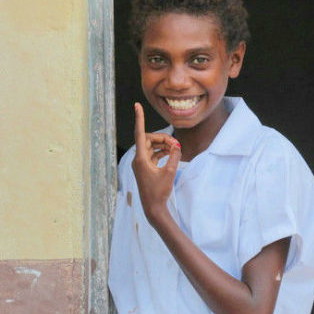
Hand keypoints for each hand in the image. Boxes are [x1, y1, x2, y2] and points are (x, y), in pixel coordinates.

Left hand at [132, 102, 181, 219]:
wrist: (153, 207)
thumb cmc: (159, 191)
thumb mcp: (170, 172)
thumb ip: (174, 156)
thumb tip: (176, 145)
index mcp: (141, 159)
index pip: (140, 134)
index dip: (139, 119)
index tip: (137, 106)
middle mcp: (138, 159)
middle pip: (149, 140)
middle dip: (163, 138)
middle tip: (176, 144)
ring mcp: (141, 164)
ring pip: (151, 147)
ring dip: (163, 145)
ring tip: (176, 148)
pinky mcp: (145, 168)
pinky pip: (153, 154)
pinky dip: (161, 152)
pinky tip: (171, 153)